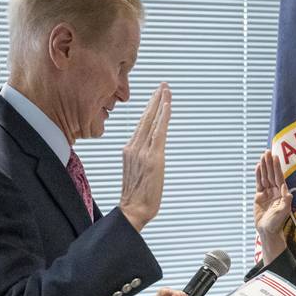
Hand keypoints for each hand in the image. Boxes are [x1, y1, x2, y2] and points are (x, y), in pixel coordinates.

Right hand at [120, 83, 170, 230]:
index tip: (155, 97)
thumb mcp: (135, 173)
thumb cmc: (136, 197)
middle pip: (145, 118)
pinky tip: (167, 105)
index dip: (148, 109)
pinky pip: (159, 131)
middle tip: (162, 86)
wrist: (132, 210)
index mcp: (129, 150)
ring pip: (152, 121)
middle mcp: (133, 147)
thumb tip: (147, 156)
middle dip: (154, 100)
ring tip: (166, 90)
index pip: (141, 125)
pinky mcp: (153, 157)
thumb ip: (139, 160)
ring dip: (160, 103)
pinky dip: (163, 116)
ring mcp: (142, 151)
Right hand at [254, 151, 291, 262]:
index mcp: (282, 193)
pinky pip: (259, 183)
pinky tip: (258, 167)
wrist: (267, 231)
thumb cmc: (277, 223)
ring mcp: (267, 193)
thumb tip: (287, 190)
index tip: (274, 157)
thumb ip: (286, 201)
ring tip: (262, 156)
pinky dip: (258, 175)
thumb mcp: (283, 212)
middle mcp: (275, 191)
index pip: (279, 177)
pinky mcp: (260, 197)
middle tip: (266, 152)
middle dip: (269, 163)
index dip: (276, 167)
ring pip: (265, 177)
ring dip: (264, 166)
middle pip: (272, 174)